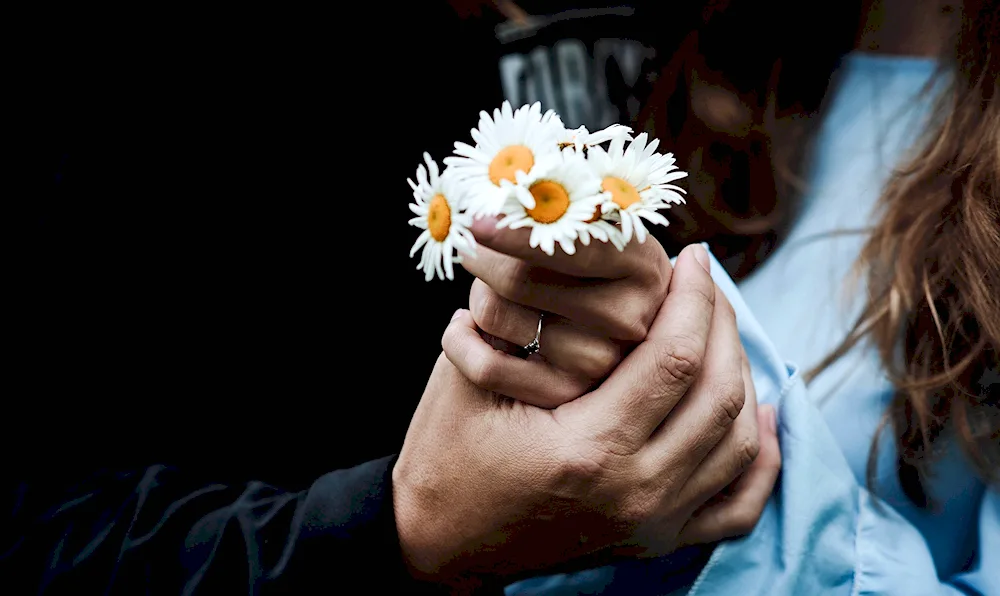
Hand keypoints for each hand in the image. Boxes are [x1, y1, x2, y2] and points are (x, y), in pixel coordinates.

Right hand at [394, 245, 777, 589]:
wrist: (439, 540)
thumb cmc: (447, 452)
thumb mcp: (471, 378)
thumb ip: (526, 321)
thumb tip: (588, 257)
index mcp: (587, 450)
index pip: (674, 357)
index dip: (694, 297)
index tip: (693, 258)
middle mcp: (634, 493)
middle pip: (719, 394)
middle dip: (723, 324)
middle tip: (708, 285)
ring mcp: (652, 524)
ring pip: (738, 441)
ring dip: (742, 376)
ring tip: (721, 331)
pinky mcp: (656, 541)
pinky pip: (738, 504)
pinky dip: (760, 456)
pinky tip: (762, 415)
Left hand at [459, 217, 673, 406]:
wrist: (604, 319)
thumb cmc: (584, 256)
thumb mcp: (589, 225)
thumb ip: (554, 213)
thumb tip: (493, 208)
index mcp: (641, 263)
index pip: (571, 245)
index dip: (517, 231)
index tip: (476, 221)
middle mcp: (630, 317)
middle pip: (517, 279)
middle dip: (482, 257)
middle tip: (474, 247)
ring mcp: (601, 362)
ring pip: (494, 313)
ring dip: (477, 295)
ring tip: (491, 290)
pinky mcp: (565, 396)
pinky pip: (484, 365)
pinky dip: (459, 340)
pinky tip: (466, 326)